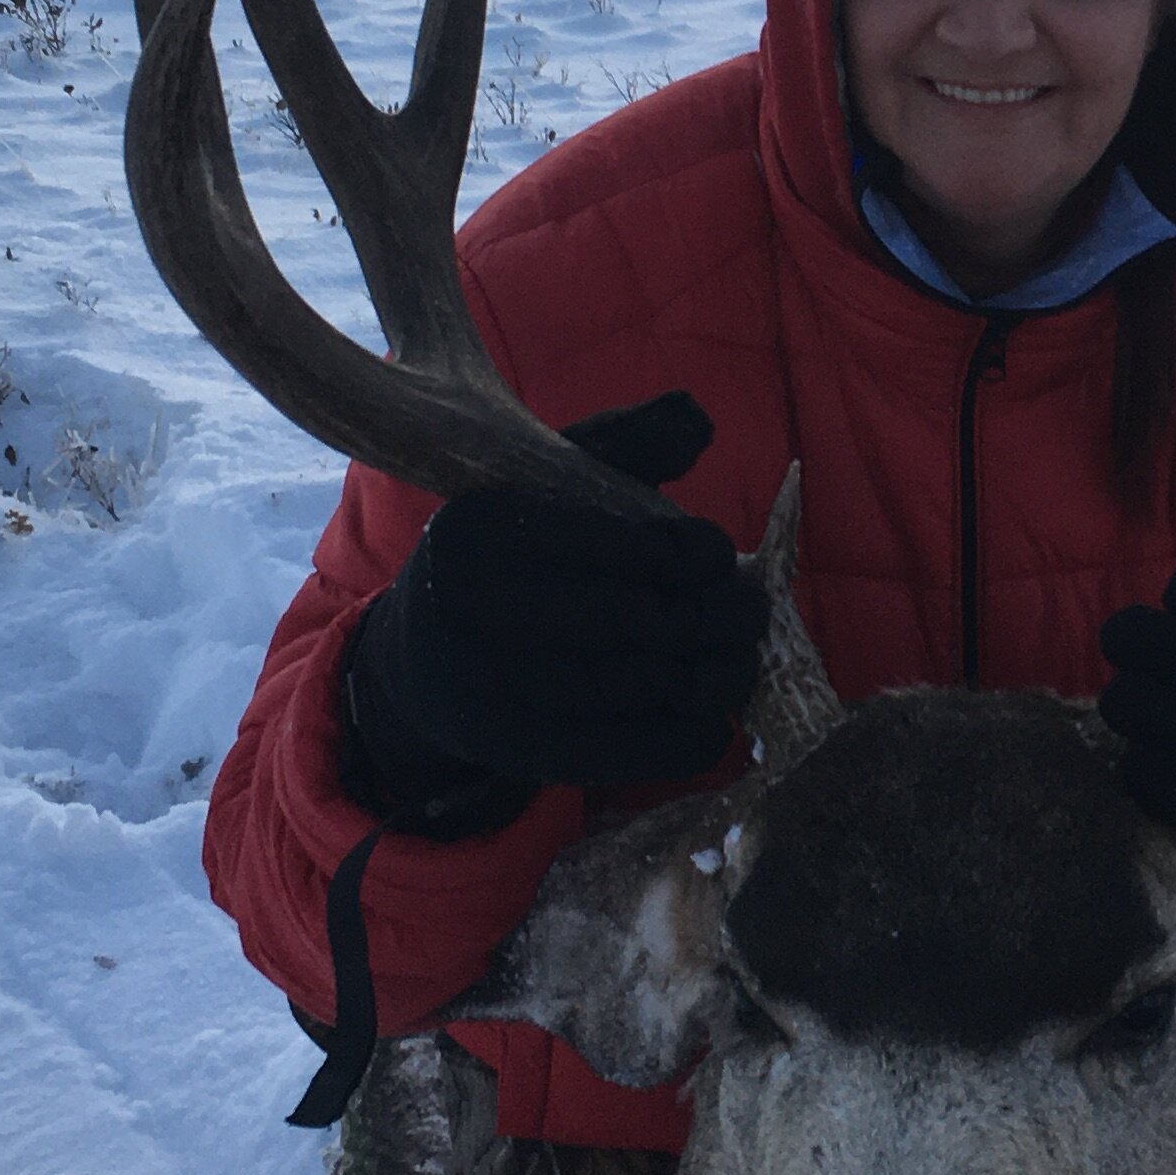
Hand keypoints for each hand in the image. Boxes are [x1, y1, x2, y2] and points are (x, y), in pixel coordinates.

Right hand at [343, 392, 766, 832]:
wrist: (423, 660)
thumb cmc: (514, 560)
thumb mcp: (550, 486)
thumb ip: (626, 445)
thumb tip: (696, 421)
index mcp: (482, 527)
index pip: (607, 541)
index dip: (684, 553)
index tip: (722, 556)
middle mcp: (470, 606)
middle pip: (624, 619)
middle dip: (709, 617)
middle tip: (753, 612)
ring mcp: (483, 687)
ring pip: (626, 689)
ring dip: (707, 679)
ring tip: (742, 661)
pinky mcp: (506, 750)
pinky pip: (609, 753)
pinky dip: (677, 742)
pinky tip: (715, 723)